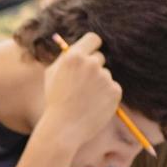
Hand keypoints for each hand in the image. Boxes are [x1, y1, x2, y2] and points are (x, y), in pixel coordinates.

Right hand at [39, 33, 120, 149]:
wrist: (63, 128)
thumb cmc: (54, 100)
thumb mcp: (52, 74)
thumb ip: (65, 58)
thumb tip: (75, 47)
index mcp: (74, 57)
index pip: (94, 38)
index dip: (92, 46)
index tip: (91, 53)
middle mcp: (92, 64)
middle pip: (100, 58)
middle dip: (92, 68)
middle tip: (81, 85)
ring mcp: (105, 77)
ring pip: (105, 75)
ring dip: (98, 84)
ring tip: (84, 99)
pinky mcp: (115, 90)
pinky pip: (112, 88)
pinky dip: (105, 95)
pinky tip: (92, 105)